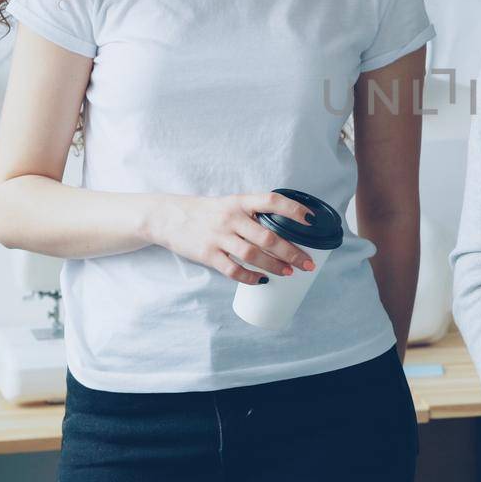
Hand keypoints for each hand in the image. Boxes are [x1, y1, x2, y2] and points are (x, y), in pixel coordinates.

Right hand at [147, 191, 317, 283]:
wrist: (168, 217)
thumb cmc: (207, 212)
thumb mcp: (230, 203)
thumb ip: (253, 213)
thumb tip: (287, 229)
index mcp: (240, 202)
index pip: (271, 201)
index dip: (293, 210)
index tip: (311, 221)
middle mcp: (231, 218)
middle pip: (267, 236)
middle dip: (291, 251)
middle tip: (307, 263)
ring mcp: (219, 237)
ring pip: (253, 255)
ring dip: (274, 266)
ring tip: (289, 272)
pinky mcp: (208, 254)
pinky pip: (233, 270)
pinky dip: (250, 277)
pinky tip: (262, 280)